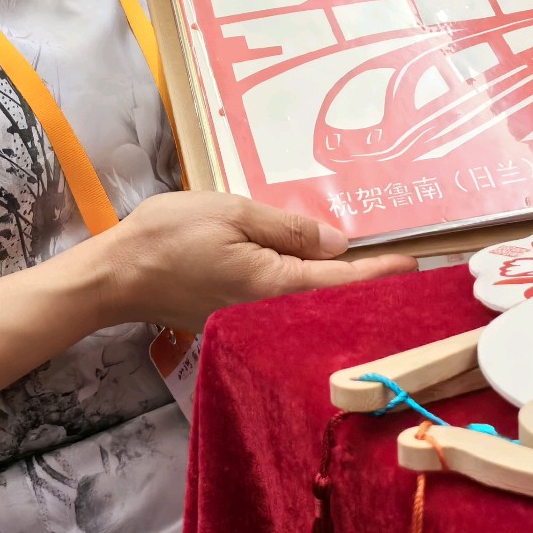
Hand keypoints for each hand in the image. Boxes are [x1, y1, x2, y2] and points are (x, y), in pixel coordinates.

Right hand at [85, 190, 416, 332]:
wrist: (117, 274)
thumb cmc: (169, 235)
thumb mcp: (233, 212)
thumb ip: (290, 229)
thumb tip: (339, 243)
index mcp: (273, 284)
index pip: (342, 284)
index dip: (381, 274)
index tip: (415, 264)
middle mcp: (268, 313)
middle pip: (330, 303)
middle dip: (368, 287)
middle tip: (404, 269)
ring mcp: (251, 321)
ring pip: (308, 308)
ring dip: (339, 292)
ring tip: (372, 273)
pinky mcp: (235, 321)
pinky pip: (283, 309)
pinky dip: (307, 295)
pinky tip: (318, 279)